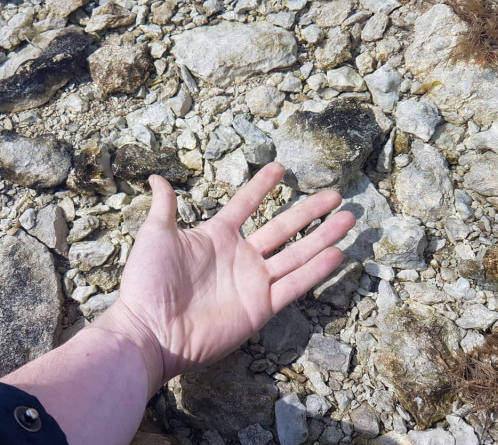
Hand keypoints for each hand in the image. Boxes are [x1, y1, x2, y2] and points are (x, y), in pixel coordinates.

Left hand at [91, 163, 355, 394]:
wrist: (150, 330)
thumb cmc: (148, 282)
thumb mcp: (155, 235)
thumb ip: (165, 206)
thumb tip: (156, 178)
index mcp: (216, 236)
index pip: (245, 205)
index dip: (261, 187)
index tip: (279, 168)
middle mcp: (240, 257)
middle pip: (282, 229)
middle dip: (309, 212)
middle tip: (334, 196)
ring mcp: (252, 282)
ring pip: (296, 254)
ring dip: (323, 237)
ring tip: (348, 219)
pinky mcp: (261, 307)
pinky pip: (293, 285)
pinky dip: (315, 271)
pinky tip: (337, 254)